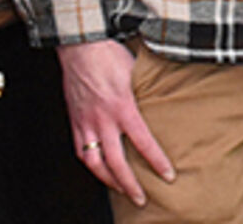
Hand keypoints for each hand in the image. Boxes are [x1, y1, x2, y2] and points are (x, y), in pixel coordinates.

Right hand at [57, 39, 174, 206]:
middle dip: (130, 185)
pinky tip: (98, 169)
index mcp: (123, 107)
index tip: (168, 176)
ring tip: (120, 190)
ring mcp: (85, 122)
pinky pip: (79, 150)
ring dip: (108, 180)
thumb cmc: (110, 53)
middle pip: (116, 163)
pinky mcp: (74, 120)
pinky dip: (90, 164)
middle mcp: (102, 119)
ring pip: (94, 162)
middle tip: (142, 199)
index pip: (143, 142)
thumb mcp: (137, 72)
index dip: (157, 162)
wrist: (80, 44)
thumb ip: (148, 92)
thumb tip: (167, 101)